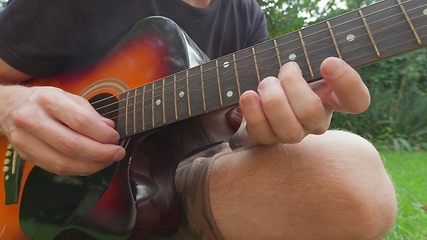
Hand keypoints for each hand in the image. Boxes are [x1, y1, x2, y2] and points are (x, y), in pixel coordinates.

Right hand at [0, 85, 125, 174]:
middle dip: (100, 153)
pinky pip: (55, 169)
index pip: (80, 121)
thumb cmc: (45, 102)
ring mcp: (26, 140)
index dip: (102, 134)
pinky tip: (90, 165)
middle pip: (71, 145)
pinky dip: (77, 170)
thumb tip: (109, 129)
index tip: (115, 138)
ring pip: (62, 162)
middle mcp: (33, 119)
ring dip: (90, 166)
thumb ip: (90, 114)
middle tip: (117, 153)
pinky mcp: (25, 155)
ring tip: (107, 161)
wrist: (10, 107)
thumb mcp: (68, 97)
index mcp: (48, 100)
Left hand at [237, 57, 369, 146]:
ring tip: (265, 83)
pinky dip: (253, 112)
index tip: (327, 62)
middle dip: (291, 85)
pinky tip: (248, 96)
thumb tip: (314, 62)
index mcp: (331, 100)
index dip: (348, 83)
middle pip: (311, 112)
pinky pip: (262, 133)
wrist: (255, 98)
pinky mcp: (267, 140)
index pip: (357, 101)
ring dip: (272, 100)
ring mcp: (292, 134)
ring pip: (289, 130)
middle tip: (284, 69)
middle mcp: (315, 121)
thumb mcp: (300, 64)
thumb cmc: (283, 77)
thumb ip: (309, 61)